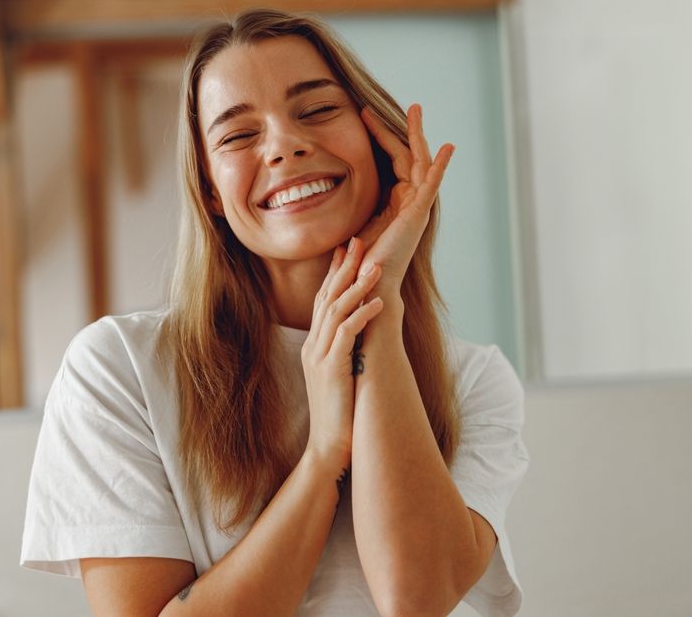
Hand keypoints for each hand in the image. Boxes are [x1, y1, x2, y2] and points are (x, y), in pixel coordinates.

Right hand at [301, 237, 383, 476]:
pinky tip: (378, 303)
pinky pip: (346, 336)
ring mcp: (319, 358)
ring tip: (375, 266)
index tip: (346, 249)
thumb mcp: (340, 377)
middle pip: (326, 298)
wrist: (328, 449)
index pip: (323, 300)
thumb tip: (363, 336)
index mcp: (314, 346)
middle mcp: (313, 347)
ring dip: (356, 287)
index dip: (334, 273)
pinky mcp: (331, 370)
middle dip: (343, 268)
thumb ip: (345, 354)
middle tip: (358, 241)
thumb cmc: (340, 416)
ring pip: (336, 311)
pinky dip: (362, 316)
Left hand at [357, 104, 453, 293]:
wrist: (369, 283)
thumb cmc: (361, 260)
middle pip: (408, 155)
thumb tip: (328, 189)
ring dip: (419, 135)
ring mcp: (416, 206)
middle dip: (400, 129)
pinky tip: (448, 148)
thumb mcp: (356, 222)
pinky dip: (440, 166)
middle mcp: (410, 201)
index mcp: (398, 202)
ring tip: (417, 111)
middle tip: (404, 105)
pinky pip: (431, 185)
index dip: (380, 136)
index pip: (392, 160)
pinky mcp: (418, 214)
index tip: (364, 116)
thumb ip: (353, 205)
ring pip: (420, 162)